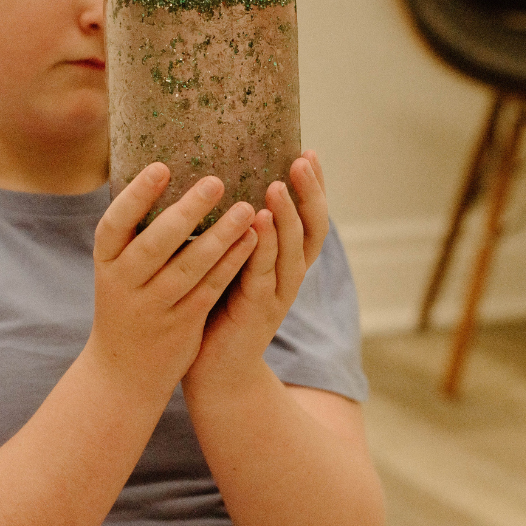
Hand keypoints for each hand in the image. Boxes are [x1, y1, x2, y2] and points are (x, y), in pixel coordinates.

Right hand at [85, 163, 259, 400]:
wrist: (122, 372)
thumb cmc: (126, 304)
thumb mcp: (118, 271)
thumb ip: (136, 235)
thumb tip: (166, 174)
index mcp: (106, 262)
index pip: (114, 224)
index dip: (136, 196)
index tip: (161, 167)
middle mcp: (124, 284)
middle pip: (155, 244)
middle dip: (186, 212)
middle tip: (216, 181)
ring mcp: (152, 307)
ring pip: (188, 268)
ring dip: (220, 237)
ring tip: (246, 208)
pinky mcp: (180, 326)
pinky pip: (209, 290)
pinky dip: (230, 265)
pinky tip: (251, 242)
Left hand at [182, 151, 328, 399]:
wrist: (214, 373)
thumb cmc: (215, 310)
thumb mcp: (227, 263)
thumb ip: (230, 231)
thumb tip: (212, 182)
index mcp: (284, 262)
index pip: (308, 218)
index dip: (313, 187)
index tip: (308, 152)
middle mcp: (289, 276)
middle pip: (313, 229)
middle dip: (310, 193)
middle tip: (302, 160)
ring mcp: (277, 295)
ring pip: (293, 250)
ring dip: (288, 216)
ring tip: (279, 185)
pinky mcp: (257, 311)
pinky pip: (263, 274)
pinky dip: (264, 247)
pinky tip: (259, 223)